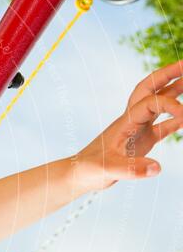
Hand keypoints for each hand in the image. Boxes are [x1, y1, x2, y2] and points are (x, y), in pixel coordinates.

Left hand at [71, 60, 182, 192]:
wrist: (78, 175)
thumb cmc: (88, 170)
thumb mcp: (107, 170)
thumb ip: (131, 169)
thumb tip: (157, 168)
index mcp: (125, 121)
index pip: (151, 102)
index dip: (170, 105)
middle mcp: (132, 120)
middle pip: (150, 89)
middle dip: (168, 75)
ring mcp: (136, 130)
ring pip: (158, 105)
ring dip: (175, 93)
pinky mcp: (139, 142)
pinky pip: (161, 127)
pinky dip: (175, 121)